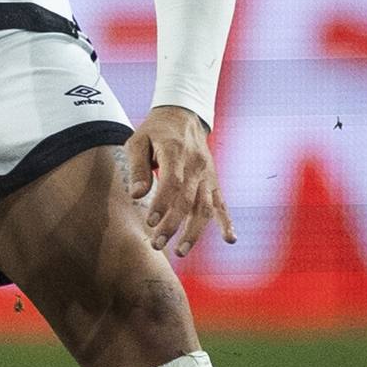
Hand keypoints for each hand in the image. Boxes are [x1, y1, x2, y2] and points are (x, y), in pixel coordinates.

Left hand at [126, 105, 234, 259]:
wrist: (183, 115)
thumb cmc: (155, 131)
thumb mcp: (138, 140)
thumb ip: (137, 167)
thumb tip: (136, 194)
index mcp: (177, 153)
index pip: (172, 183)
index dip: (162, 204)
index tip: (150, 222)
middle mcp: (197, 166)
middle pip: (187, 200)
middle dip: (173, 225)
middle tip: (157, 244)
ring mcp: (208, 175)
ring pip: (205, 206)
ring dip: (195, 231)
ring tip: (182, 251)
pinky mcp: (213, 181)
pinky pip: (222, 203)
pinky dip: (226, 222)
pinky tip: (230, 239)